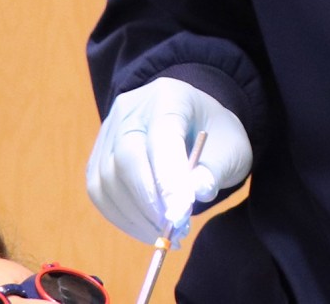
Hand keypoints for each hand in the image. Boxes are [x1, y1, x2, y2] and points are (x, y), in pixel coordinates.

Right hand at [86, 77, 252, 243]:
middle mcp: (130, 110)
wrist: (194, 122)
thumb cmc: (214, 135)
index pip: (162, 137)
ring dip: (135, 216)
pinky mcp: (98, 156)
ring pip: (106, 180)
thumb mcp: (231, 149)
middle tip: (173, 229)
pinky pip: (99, 192)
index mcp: (169, 97)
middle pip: (126, 157)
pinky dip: (122, 217)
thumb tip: (195, 192)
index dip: (168, 178)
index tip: (179, 214)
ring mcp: (108, 132)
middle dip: (149, 202)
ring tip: (166, 232)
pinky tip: (147, 228)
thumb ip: (215, 169)